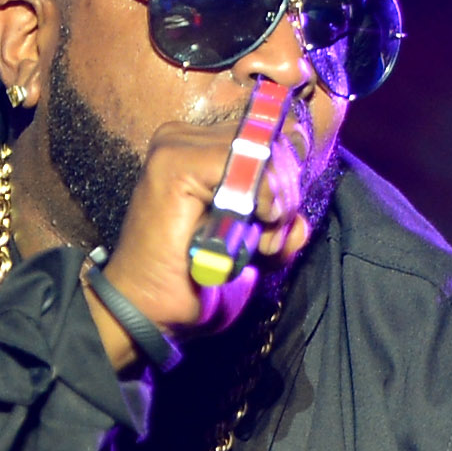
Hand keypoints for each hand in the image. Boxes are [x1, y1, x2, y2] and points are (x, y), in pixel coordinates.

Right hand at [84, 95, 323, 367]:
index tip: (279, 222)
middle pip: (273, 143)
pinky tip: (250, 233)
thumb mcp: (254, 247)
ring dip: (276, 206)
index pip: (271, 138)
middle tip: (269, 241)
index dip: (288, 179)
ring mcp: (176, 146)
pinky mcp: (174, 163)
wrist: (152, 312)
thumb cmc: (198, 283)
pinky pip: (246, 162)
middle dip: (286, 197)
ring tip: (259, 246)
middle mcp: (188, 140)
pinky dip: (262, 200)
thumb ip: (279, 224)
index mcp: (204, 150)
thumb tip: (299, 221)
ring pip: (264, 153)